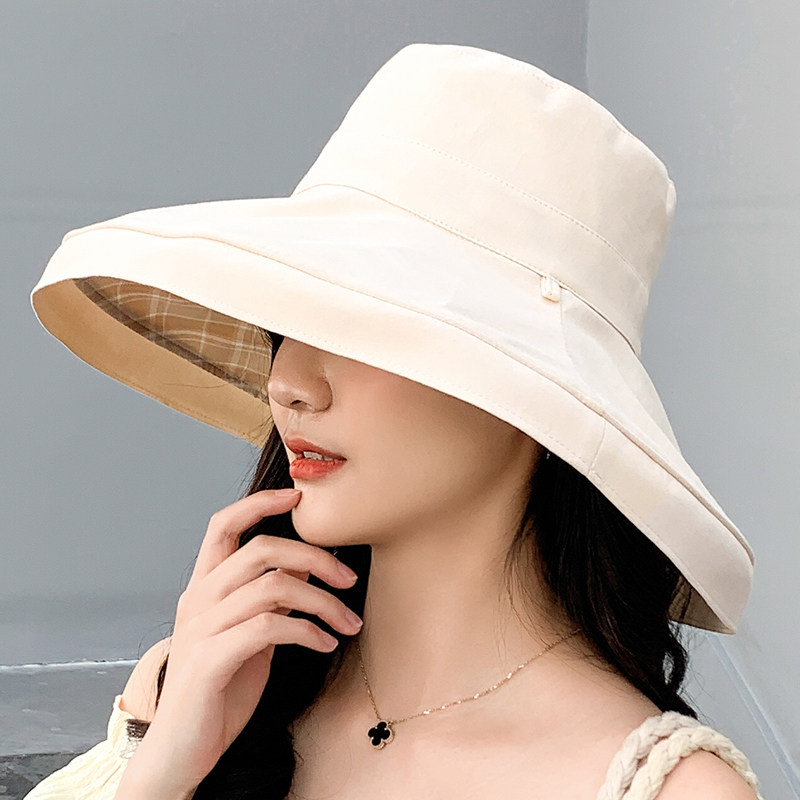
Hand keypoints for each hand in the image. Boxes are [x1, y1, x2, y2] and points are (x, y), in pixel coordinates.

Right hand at [116, 488, 362, 796]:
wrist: (182, 751)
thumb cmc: (220, 689)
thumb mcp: (248, 634)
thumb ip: (267, 599)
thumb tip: (306, 567)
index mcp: (204, 587)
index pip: (223, 525)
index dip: (259, 503)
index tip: (297, 497)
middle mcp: (198, 599)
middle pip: (261, 549)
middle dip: (315, 557)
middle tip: (350, 578)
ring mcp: (201, 628)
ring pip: (273, 586)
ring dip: (323, 602)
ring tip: (349, 623)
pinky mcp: (210, 660)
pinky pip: (270, 627)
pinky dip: (308, 631)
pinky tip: (326, 643)